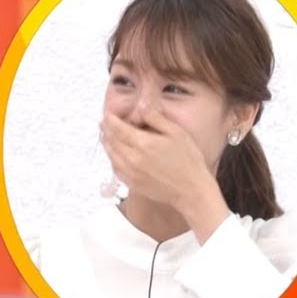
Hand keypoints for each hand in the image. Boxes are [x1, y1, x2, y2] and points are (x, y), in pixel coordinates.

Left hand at [100, 110, 229, 240]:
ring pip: (111, 154)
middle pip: (111, 140)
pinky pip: (115, 168)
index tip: (107, 113)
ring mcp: (131, 172)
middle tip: (104, 122)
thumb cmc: (189, 161)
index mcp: (143, 144)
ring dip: (106, 143)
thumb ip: (156, 118)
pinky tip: (114, 154)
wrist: (192, 191)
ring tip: (105, 135)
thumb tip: (141, 106)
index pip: (118, 128)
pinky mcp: (132, 183)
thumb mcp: (177, 133)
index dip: (110, 119)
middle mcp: (133, 158)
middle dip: (106, 129)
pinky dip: (112, 159)